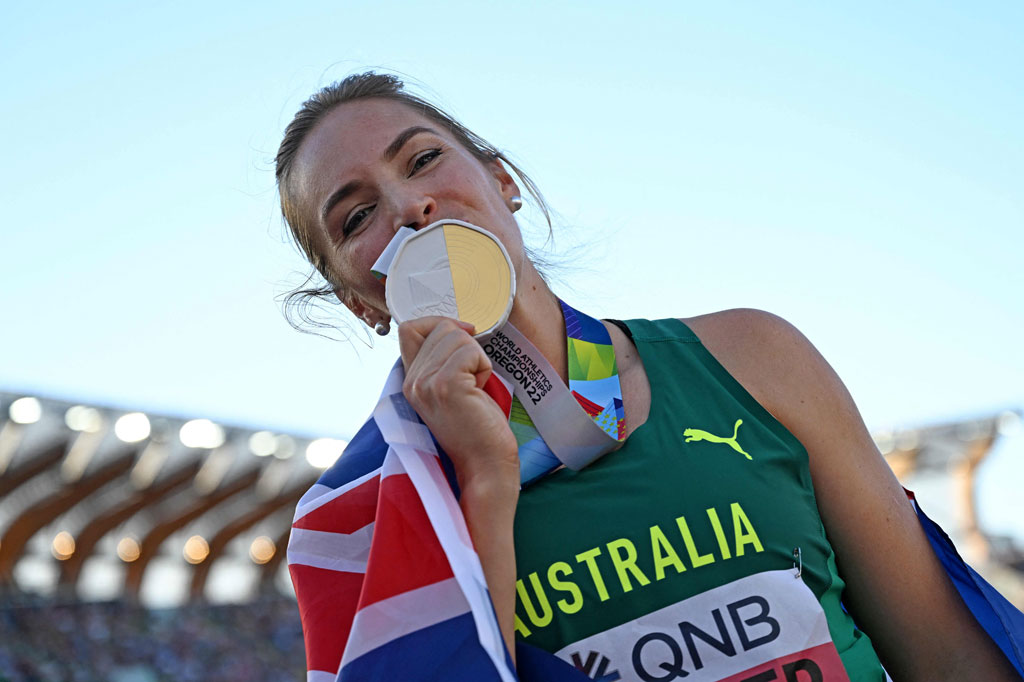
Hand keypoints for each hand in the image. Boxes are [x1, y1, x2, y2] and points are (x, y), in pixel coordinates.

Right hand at [398, 316, 519, 496]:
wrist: (485, 465)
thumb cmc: (477, 428)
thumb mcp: (450, 388)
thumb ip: (441, 361)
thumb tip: (459, 327)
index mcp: (409, 381)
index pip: (409, 327)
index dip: (438, 323)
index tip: (463, 337)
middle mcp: (412, 381)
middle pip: (441, 328)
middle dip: (467, 346)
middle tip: (471, 381)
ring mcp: (426, 383)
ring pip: (457, 336)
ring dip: (477, 358)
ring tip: (475, 389)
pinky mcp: (446, 385)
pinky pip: (471, 351)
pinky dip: (484, 367)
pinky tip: (480, 392)